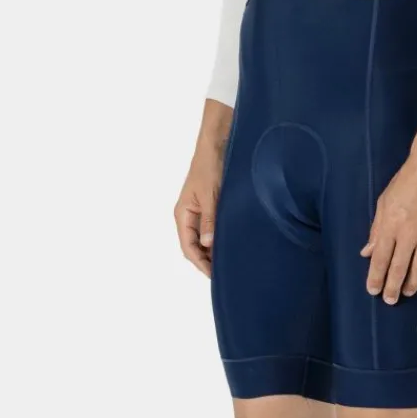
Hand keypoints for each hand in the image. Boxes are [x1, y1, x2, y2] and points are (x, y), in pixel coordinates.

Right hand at [174, 100, 232, 276]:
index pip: (188, 247)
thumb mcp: (211, 194)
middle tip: (227, 273)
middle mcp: (190, 215)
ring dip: (215, 250)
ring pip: (205, 239)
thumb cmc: (210, 166)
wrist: (218, 141)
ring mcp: (201, 210)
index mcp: (183, 214)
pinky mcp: (212, 205)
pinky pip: (213, 228)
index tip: (215, 276)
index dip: (200, 264)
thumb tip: (208, 245)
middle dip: (208, 261)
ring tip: (231, 262)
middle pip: (195, 246)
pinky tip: (233, 243)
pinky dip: (220, 238)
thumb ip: (210, 220)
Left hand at [361, 120, 416, 302]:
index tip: (372, 290)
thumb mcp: (384, 203)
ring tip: (406, 292)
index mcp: (391, 225)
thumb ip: (376, 229)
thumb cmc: (406, 182)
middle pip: (399, 268)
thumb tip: (367, 252)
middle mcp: (409, 233)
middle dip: (392, 287)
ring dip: (411, 283)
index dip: (376, 277)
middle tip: (389, 300)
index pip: (380, 259)